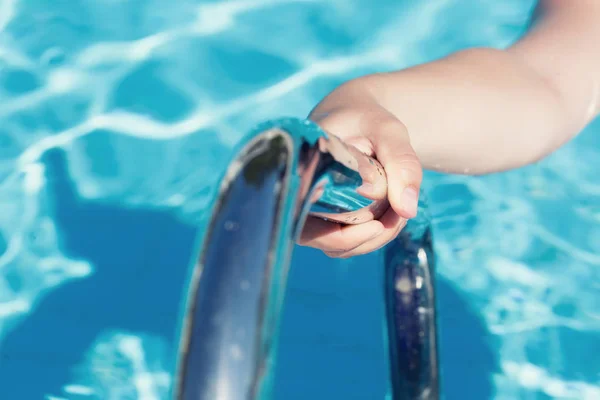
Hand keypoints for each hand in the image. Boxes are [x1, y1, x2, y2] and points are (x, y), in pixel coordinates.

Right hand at [298, 80, 422, 257]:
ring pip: (332, 244)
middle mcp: (296, 191)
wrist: (356, 116)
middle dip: (362, 240)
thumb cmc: (367, 119)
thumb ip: (402, 162)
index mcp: (300, 167)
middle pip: (316, 238)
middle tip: (397, 220)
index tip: (376, 226)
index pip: (301, 216)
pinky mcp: (324, 215)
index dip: (336, 235)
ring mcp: (309, 207)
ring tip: (398, 215)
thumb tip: (408, 210)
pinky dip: (370, 237)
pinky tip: (391, 216)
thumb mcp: (388, 131)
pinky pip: (342, 241)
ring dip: (369, 241)